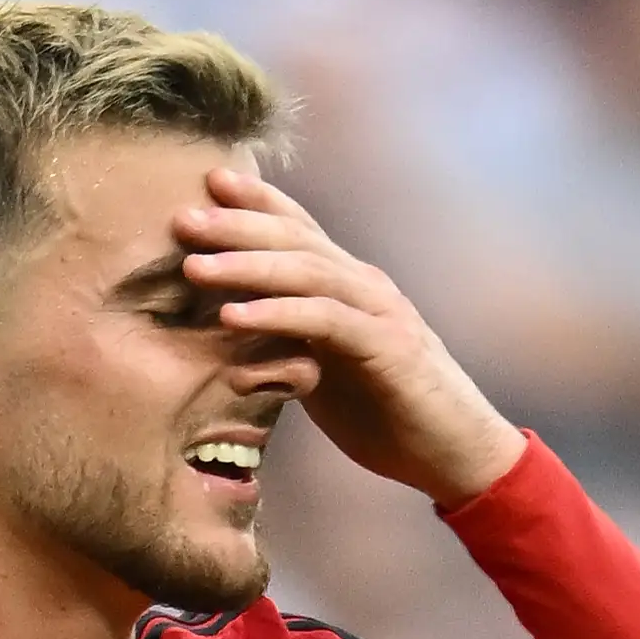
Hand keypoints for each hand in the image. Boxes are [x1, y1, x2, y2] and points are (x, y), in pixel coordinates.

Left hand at [177, 168, 525, 508]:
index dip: (258, 202)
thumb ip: (287, 349)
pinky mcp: (387, 348)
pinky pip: (324, 320)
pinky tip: (234, 317)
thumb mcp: (326, 376)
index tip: (207, 183)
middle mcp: (366, 287)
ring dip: (246, 266)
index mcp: (351, 287)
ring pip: (307, 271)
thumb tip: (234, 343)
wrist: (457, 455)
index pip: (301, 231)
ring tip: (194, 267)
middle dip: (237, 225)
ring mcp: (380, 312)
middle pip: (297, 239)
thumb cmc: (389, 417)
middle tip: (182, 219)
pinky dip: (277, 314)